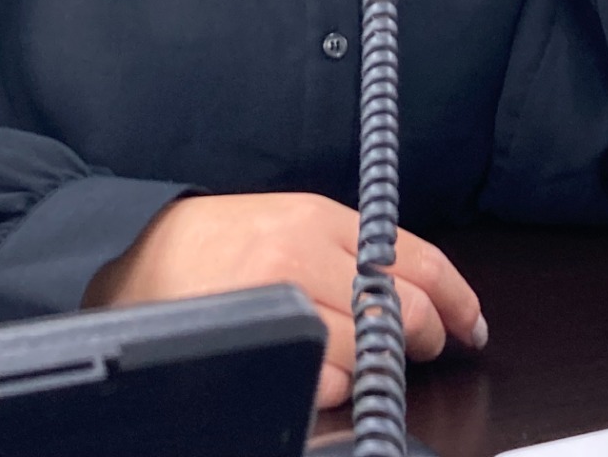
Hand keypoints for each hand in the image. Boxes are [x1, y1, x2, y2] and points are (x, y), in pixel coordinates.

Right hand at [84, 192, 485, 409]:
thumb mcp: (292, 223)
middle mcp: (303, 252)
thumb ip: (352, 250)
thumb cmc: (218, 242)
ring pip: (363, 350)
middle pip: (399, 310)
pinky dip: (329, 389)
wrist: (137, 252)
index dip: (456, 299)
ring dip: (372, 368)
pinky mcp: (255, 335)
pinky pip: (317, 381)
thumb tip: (418, 295)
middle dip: (423, 338)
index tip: (470, 325)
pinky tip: (319, 377)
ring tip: (356, 362)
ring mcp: (278, 296)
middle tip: (422, 348)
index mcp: (322, 218)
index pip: (417, 259)